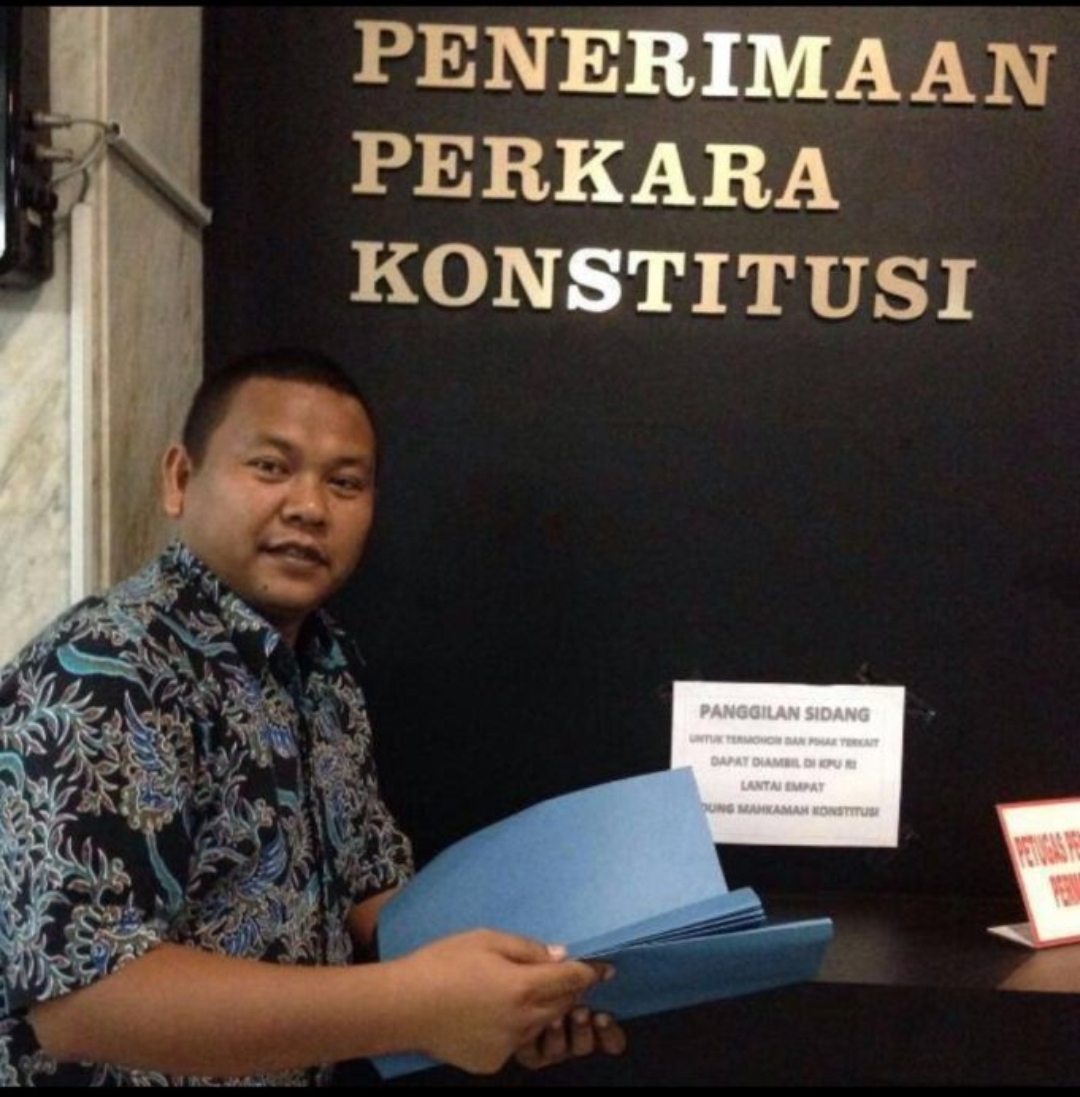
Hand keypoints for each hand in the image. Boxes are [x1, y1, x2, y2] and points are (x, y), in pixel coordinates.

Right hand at [397, 929, 605, 1074]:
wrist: (403, 1006)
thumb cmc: (443, 963)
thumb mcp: (486, 940)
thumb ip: (527, 949)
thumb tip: (559, 956)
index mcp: (524, 988)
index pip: (570, 980)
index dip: (590, 971)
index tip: (606, 968)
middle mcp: (523, 1022)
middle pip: (561, 1006)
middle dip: (565, 991)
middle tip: (559, 976)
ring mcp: (508, 1045)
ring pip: (539, 1025)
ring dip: (540, 1009)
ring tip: (516, 991)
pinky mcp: (492, 1062)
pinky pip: (515, 1041)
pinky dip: (513, 1027)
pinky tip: (490, 1012)